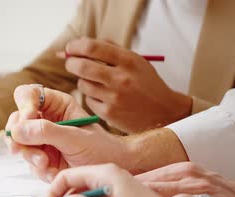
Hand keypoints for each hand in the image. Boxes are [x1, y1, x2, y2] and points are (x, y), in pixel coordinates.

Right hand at [6, 84, 131, 181]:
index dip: (24, 106)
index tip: (28, 120)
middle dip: (20, 137)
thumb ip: (46, 132)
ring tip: (47, 164)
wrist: (107, 172)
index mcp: (56, 105)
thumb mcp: (75, 138)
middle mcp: (45, 119)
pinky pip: (27, 162)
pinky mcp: (40, 157)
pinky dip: (38, 169)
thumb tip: (17, 130)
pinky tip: (53, 172)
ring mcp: (41, 139)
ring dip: (30, 156)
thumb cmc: (100, 149)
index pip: (27, 95)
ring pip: (18, 143)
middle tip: (22, 149)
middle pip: (16, 120)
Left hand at [63, 38, 191, 132]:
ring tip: (97, 83)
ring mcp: (114, 98)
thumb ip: (110, 49)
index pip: (93, 47)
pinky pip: (88, 100)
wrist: (164, 112)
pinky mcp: (109, 113)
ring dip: (84, 81)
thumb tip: (78, 44)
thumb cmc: (145, 83)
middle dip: (71, 63)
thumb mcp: (135, 61)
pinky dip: (92, 97)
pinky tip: (105, 98)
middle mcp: (121, 78)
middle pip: (81, 66)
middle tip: (71, 63)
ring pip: (82, 84)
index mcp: (128, 60)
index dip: (76, 46)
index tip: (71, 47)